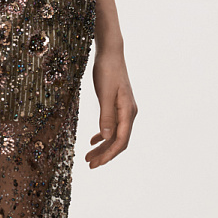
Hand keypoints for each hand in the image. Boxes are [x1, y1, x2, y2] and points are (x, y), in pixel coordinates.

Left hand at [85, 45, 136, 168]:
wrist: (110, 53)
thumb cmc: (107, 71)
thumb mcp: (104, 93)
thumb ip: (106, 116)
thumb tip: (105, 138)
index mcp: (128, 111)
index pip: (121, 140)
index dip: (109, 154)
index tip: (96, 164)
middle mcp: (129, 113)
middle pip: (118, 140)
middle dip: (105, 154)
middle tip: (89, 164)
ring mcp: (124, 109)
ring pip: (114, 134)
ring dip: (102, 147)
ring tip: (88, 157)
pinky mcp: (118, 105)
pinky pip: (112, 125)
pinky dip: (103, 135)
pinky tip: (92, 141)